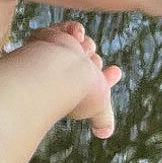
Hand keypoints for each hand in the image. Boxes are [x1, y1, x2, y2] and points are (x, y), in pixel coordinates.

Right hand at [19, 21, 120, 138]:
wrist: (58, 70)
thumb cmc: (79, 92)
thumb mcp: (99, 108)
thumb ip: (103, 119)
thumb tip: (105, 134)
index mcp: (76, 91)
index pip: (96, 82)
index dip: (107, 78)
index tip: (116, 71)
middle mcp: (64, 75)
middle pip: (90, 59)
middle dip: (92, 60)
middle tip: (87, 62)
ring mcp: (53, 56)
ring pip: (81, 44)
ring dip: (85, 45)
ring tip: (80, 47)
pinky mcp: (46, 39)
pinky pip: (64, 28)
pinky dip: (71, 29)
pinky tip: (76, 34)